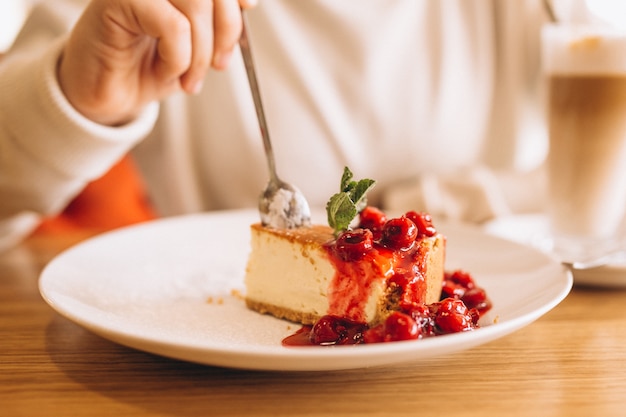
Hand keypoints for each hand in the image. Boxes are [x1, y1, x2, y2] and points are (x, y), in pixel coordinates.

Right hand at [58, 0, 256, 125]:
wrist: (109, 95)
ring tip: (190, 79)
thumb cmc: (148, 67)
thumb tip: (248, 2)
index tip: (249, 7)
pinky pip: (172, 25)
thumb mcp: (195, 46)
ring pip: (196, 2)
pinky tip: (166, 71)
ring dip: (201, 52)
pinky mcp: (117, 1)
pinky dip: (179, 57)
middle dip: (226, 28)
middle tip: (219, 65)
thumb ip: (217, 22)